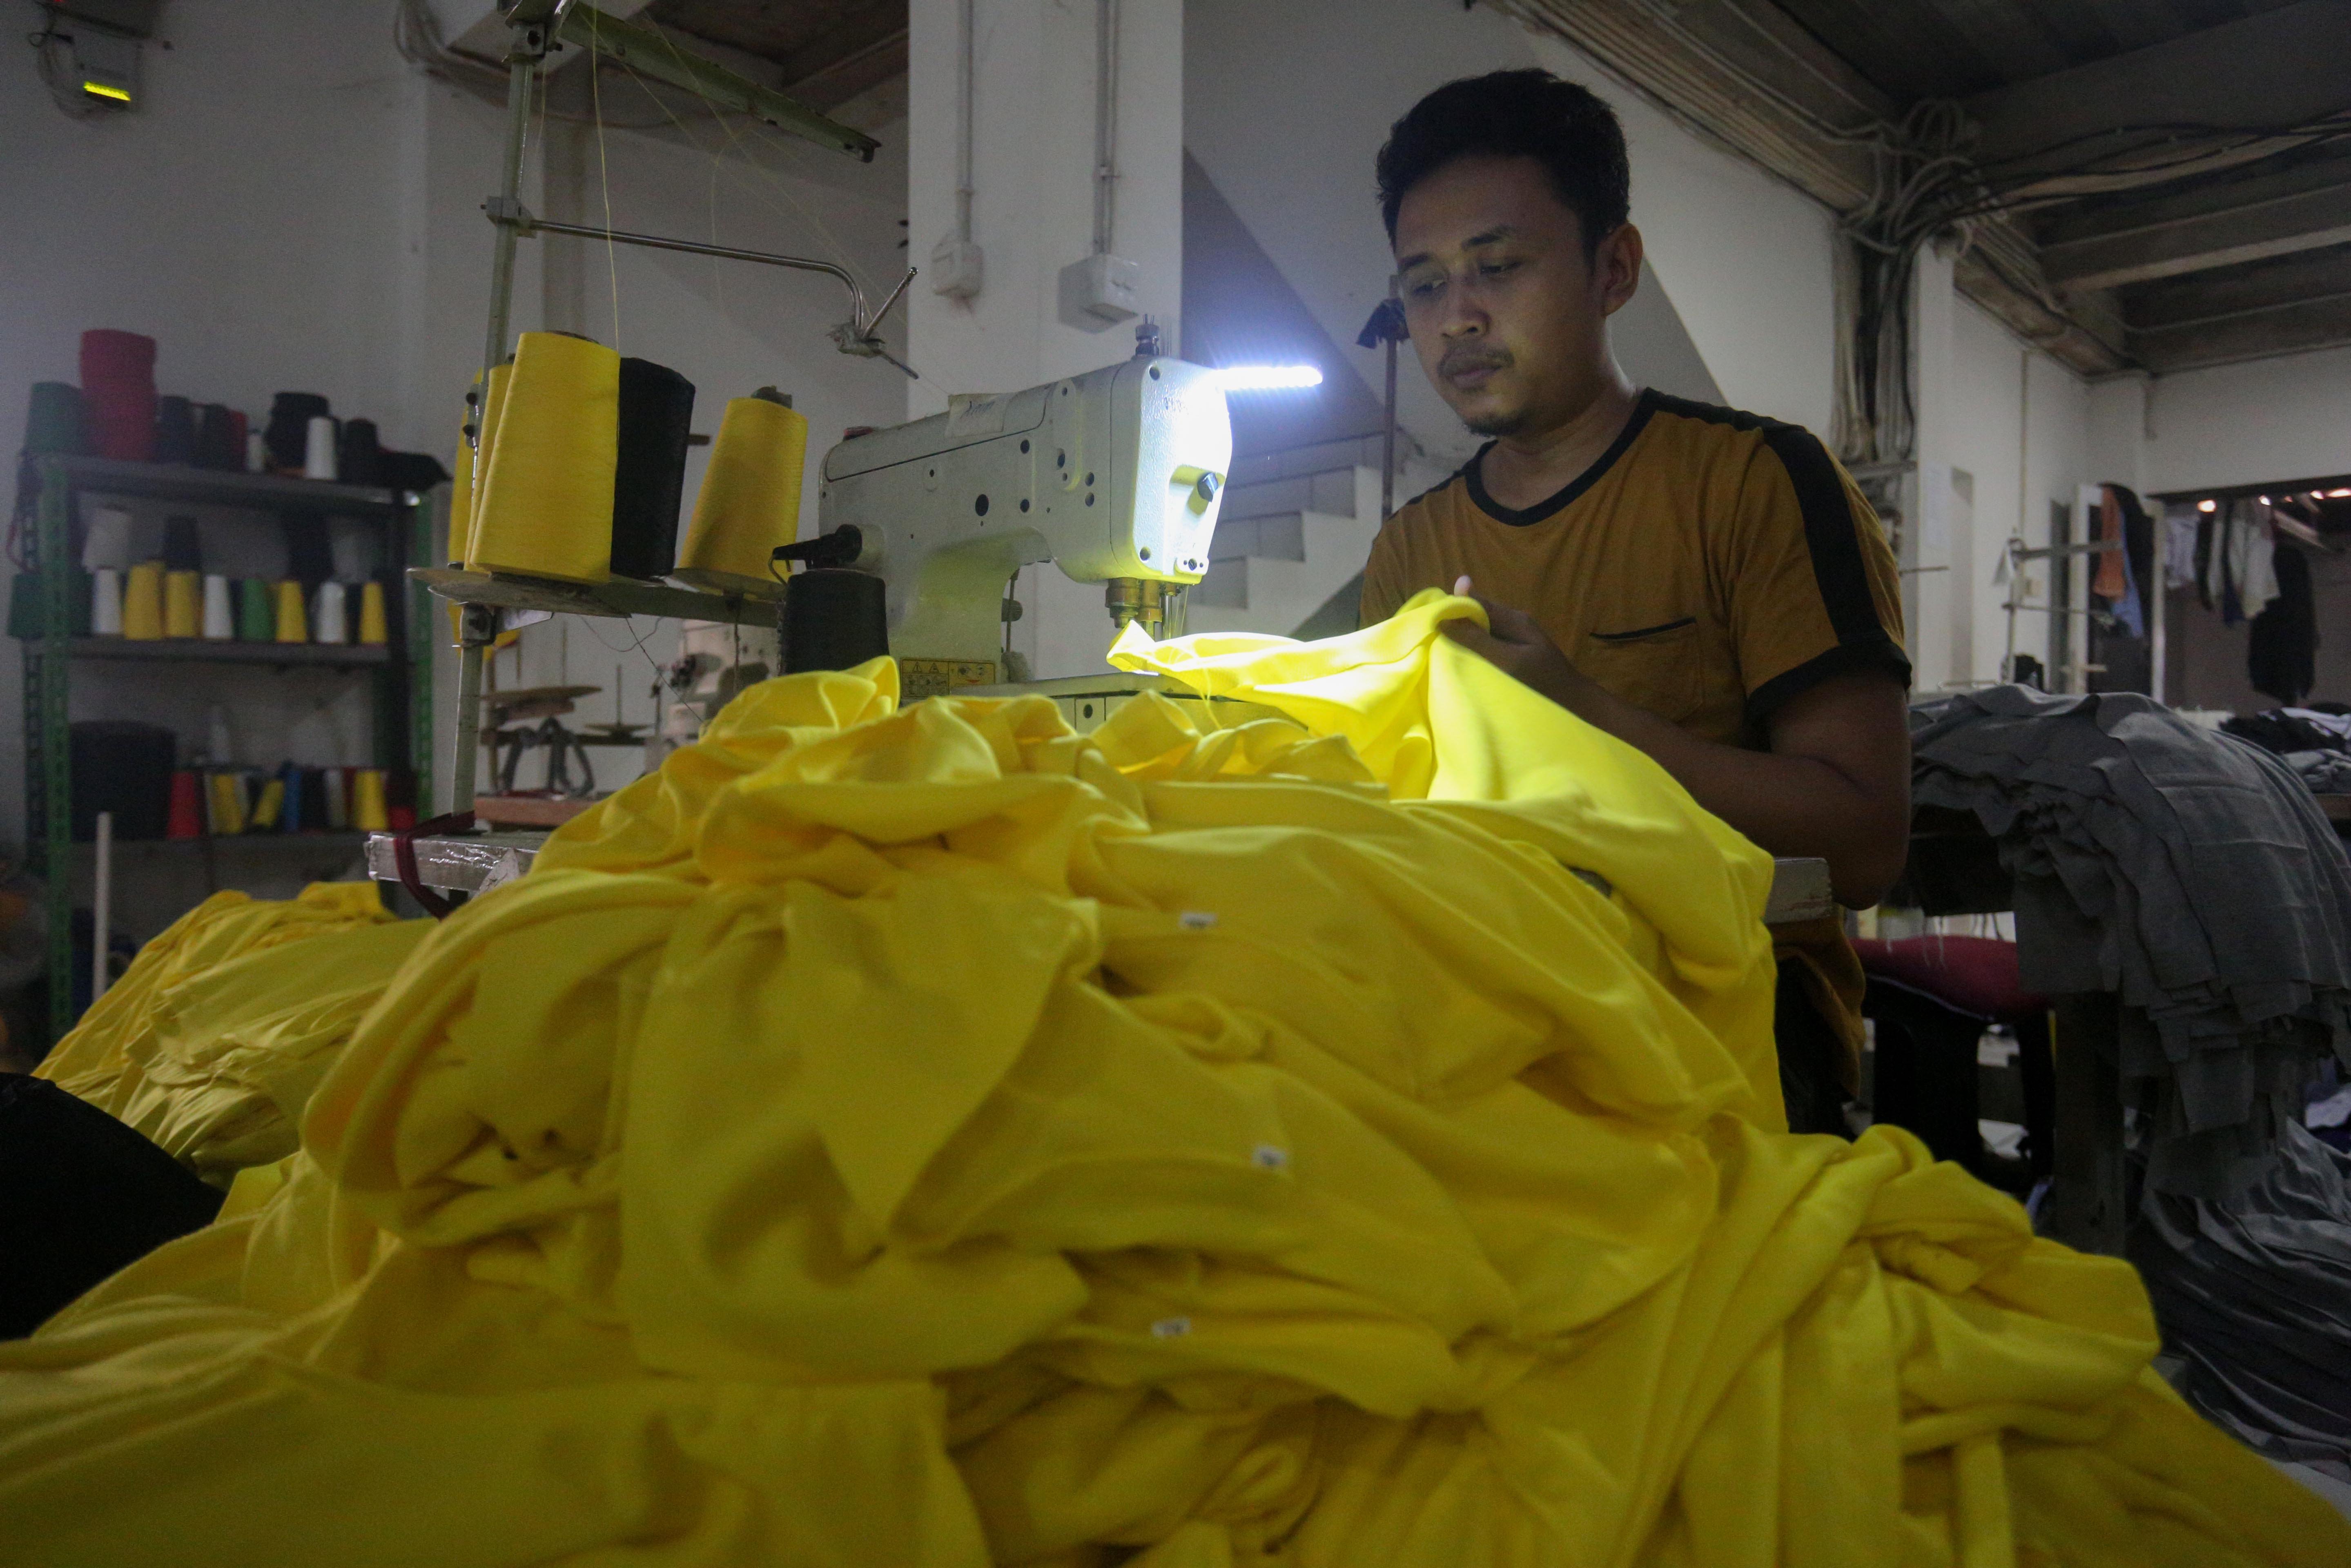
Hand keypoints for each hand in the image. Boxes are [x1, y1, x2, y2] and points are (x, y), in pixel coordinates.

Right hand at [1439, 576, 1590, 708]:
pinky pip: (1489, 645)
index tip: (1427, 625)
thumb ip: (1477, 639)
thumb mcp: (1507, 661)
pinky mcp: (1516, 652)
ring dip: (1464, 640)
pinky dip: (1475, 652)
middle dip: (1456, 626)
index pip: (1475, 603)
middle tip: (1432, 644)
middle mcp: (1514, 622)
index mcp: (1514, 619)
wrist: (1576, 705)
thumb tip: (1444, 618)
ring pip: (1482, 631)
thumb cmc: (1543, 683)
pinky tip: (1466, 664)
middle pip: (1477, 616)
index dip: (1451, 610)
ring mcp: (1516, 637)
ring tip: (1443, 655)